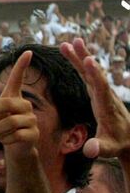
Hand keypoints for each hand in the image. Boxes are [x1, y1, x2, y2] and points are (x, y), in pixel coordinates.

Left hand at [0, 50, 37, 154]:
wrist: (14, 149)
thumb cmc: (0, 129)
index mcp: (13, 98)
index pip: (17, 79)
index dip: (21, 66)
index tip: (28, 52)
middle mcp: (25, 106)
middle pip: (6, 103)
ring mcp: (31, 120)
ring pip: (9, 121)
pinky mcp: (34, 134)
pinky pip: (15, 135)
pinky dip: (4, 139)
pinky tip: (4, 141)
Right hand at [60, 37, 129, 159]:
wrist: (128, 137)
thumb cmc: (117, 143)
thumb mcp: (108, 149)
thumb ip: (98, 148)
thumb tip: (89, 150)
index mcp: (107, 107)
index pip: (101, 88)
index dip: (95, 74)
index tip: (89, 61)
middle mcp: (105, 95)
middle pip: (94, 74)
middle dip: (85, 58)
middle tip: (74, 42)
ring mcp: (102, 92)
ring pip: (90, 71)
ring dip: (80, 57)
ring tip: (68, 43)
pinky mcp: (97, 92)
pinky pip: (87, 75)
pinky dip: (80, 64)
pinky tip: (73, 55)